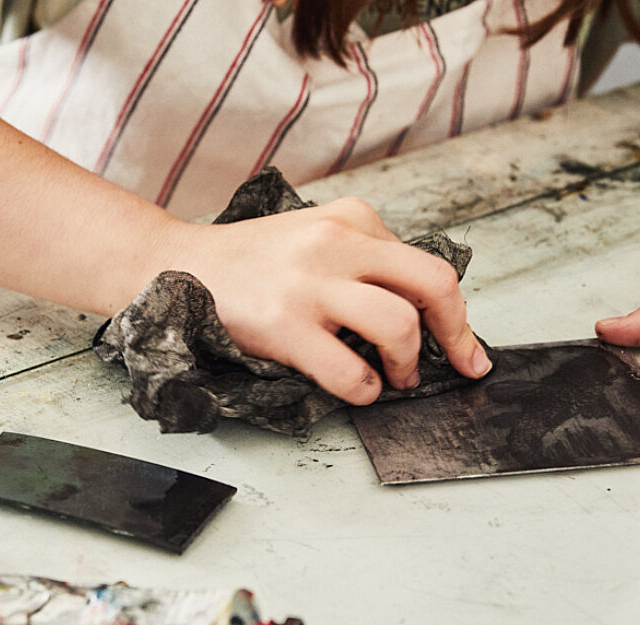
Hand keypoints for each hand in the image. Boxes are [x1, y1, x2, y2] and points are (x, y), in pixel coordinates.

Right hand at [162, 198, 492, 404]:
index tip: (465, 347)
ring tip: (393, 376)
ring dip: (408, 363)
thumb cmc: (249, 262)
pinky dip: (365, 390)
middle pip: (434, 283)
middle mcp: (336, 243)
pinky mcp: (284, 325)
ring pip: (399, 326)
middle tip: (458, 364)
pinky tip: (356, 389)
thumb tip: (420, 311)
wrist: (174, 264)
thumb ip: (363, 259)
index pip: (426, 265)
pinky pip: (349, 371)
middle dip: (456, 333)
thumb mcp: (314, 234)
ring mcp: (310, 284)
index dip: (454, 313)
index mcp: (351, 218)